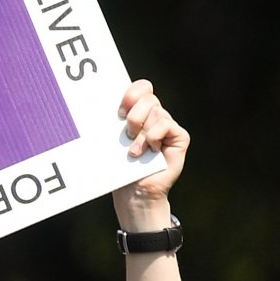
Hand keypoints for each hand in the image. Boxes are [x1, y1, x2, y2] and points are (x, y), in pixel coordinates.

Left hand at [112, 78, 186, 232]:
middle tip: (127, 134)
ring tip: (134, 151)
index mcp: (138, 113)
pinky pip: (166, 124)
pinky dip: (153, 136)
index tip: (119, 110)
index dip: (132, 92)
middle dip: (133, 115)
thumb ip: (115, 121)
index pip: (141, 88)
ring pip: (156, 111)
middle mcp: (155, 116)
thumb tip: (100, 101)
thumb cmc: (119, 168)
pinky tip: (149, 151)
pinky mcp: (179, 137)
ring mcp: (168, 126)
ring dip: (140, 132)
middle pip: (147, 97)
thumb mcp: (113, 141)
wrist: (133, 192)